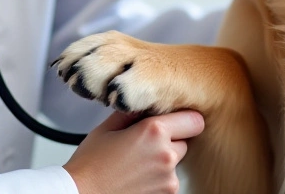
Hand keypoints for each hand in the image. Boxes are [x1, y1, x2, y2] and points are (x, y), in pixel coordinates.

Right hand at [63, 109, 204, 193]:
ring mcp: (169, 178)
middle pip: (185, 140)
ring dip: (164, 159)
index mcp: (154, 131)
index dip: (184, 119)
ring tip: (136, 162)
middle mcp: (167, 155)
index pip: (194, 120)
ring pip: (176, 160)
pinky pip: (169, 179)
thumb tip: (144, 104)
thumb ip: (132, 112)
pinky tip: (137, 175)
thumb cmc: (90, 165)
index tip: (173, 120)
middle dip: (170, 139)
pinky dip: (159, 177)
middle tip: (145, 143)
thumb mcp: (107, 128)